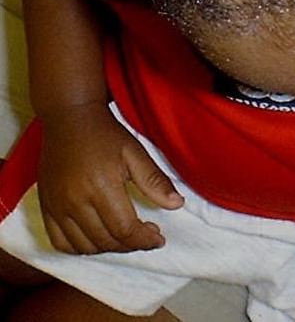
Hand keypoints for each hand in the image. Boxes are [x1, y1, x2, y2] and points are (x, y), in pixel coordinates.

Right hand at [38, 102, 183, 254]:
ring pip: (84, 246)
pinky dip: (79, 249)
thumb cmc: (105, 133)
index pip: (125, 229)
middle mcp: (75, 201)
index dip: (144, 240)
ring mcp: (57, 206)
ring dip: (108, 248)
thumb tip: (177, 205)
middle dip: (131, 244)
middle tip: (146, 234)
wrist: (69, 117)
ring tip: (125, 236)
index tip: (158, 239)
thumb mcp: (135, 152)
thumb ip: (154, 181)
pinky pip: (60, 243)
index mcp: (101, 186)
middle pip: (106, 241)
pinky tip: (97, 239)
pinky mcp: (46, 206)